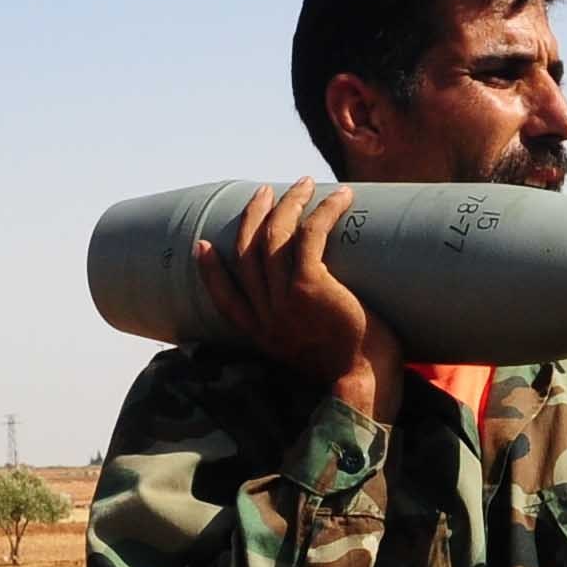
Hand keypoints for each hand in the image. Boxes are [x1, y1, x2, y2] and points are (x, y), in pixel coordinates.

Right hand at [194, 182, 400, 416]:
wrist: (364, 384)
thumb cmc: (353, 372)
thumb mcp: (311, 356)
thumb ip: (301, 333)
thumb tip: (315, 311)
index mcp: (262, 335)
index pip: (225, 298)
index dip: (210, 271)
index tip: (203, 246)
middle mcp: (267, 316)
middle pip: (248, 254)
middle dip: (253, 217)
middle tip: (264, 193)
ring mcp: (286, 301)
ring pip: (275, 238)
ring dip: (288, 204)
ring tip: (304, 183)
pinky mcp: (311, 287)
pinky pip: (310, 236)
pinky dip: (324, 211)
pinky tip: (340, 196)